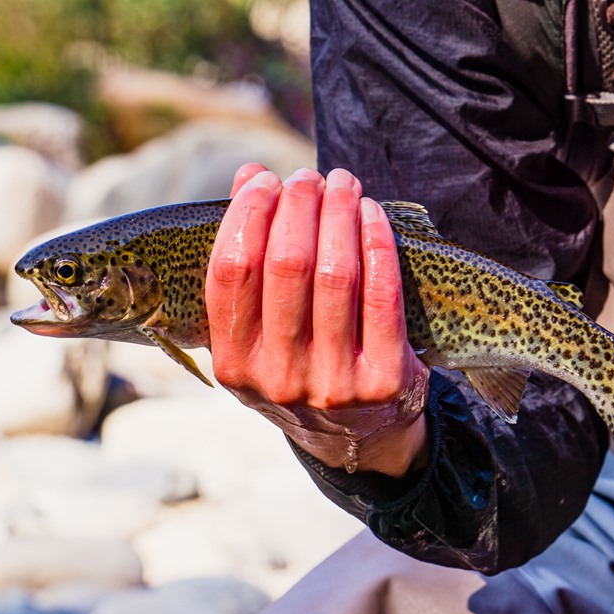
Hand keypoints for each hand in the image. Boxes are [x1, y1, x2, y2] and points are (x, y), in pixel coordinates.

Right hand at [205, 164, 429, 477]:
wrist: (357, 439)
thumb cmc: (301, 364)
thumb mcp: (260, 329)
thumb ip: (249, 257)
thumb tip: (249, 174)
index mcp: (234, 364)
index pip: (232, 272)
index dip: (247, 214)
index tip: (264, 180)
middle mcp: (278, 379)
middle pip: (286, 266)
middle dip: (299, 205)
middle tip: (310, 177)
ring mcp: (332, 383)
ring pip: (334, 274)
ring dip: (339, 214)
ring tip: (342, 184)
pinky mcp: (382, 380)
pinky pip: (380, 295)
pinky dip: (377, 244)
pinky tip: (371, 215)